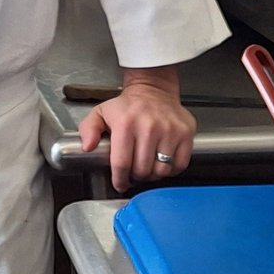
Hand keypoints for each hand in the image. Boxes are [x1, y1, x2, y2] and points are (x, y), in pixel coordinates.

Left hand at [78, 68, 195, 192]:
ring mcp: (170, 130)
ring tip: (147, 168)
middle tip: (133, 173)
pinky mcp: (185, 133)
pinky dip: (171, 170)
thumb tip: (88, 146)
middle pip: (142, 170)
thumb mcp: (100, 112)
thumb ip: (89, 129)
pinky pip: (180, 164)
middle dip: (135, 177)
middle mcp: (148, 127)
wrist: (153, 90)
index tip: (120, 183)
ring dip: (153, 175)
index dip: (120, 179)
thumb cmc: (126, 106)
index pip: (122, 164)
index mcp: (125, 124)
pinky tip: (162, 162)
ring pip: (161, 170)